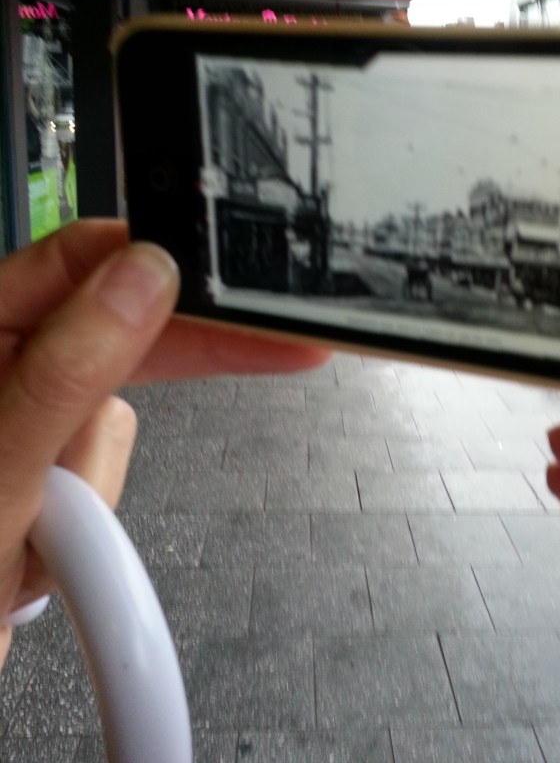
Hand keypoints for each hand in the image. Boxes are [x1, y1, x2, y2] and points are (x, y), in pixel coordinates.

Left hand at [0, 220, 327, 667]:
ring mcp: (28, 408)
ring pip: (114, 406)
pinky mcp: (48, 455)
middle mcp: (6, 356)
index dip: (166, 259)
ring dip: (95, 473)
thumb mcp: (4, 468)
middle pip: (118, 327)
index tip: (241, 276)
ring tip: (42, 532)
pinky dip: (96, 495)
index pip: (82, 259)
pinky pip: (109, 453)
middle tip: (290, 339)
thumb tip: (147, 275)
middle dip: (175, 363)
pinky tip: (49, 542)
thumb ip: (70, 368)